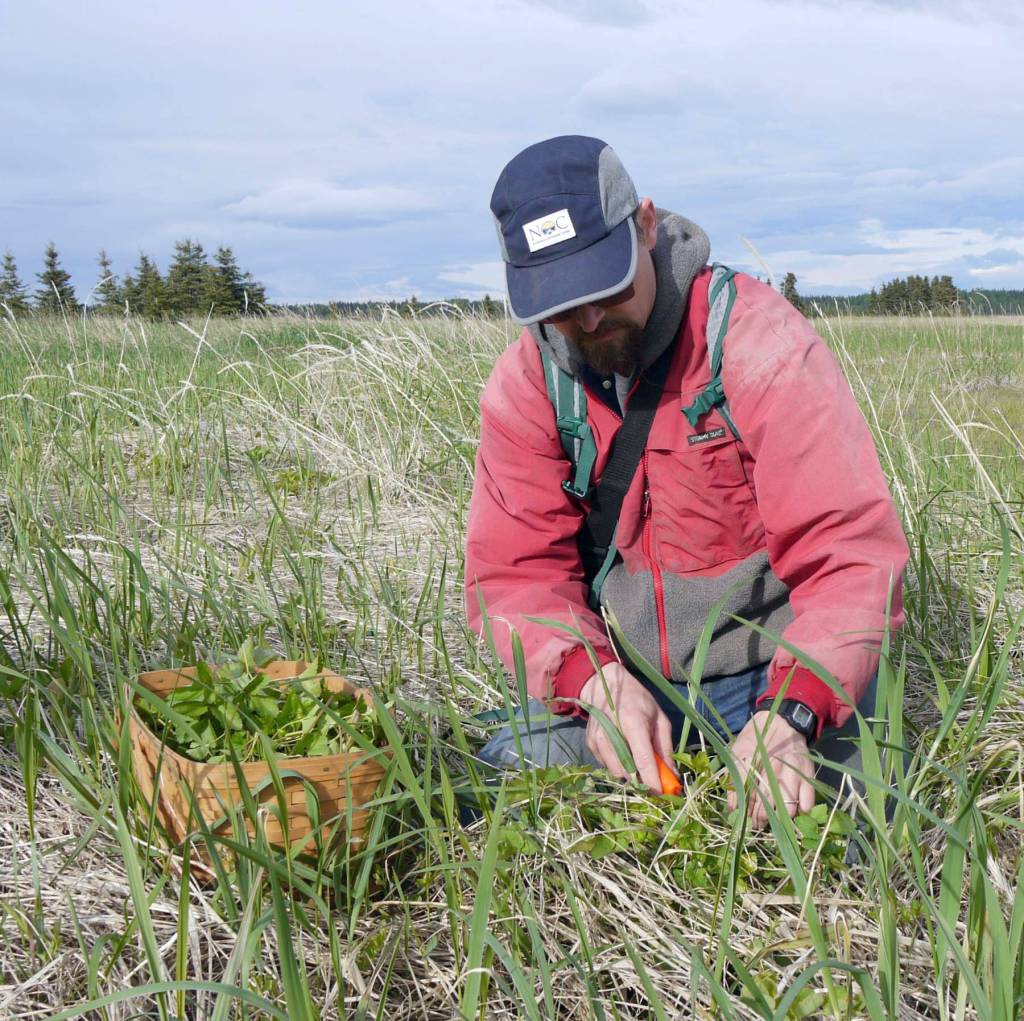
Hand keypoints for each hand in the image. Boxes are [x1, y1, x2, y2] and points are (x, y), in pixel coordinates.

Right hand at [578, 663, 674, 791]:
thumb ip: (665, 748)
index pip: (643, 761)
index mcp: (633, 723)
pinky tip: (623, 752)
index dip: (654, 782)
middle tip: (655, 781)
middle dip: (643, 782)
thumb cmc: (637, 700)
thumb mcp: (659, 718)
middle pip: (628, 772)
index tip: (664, 796)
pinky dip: (618, 766)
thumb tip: (672, 776)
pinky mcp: (590, 745)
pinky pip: (607, 766)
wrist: (604, 686)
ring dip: (630, 776)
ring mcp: (597, 740)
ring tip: (638, 763)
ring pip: (616, 773)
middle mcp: (610, 733)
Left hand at [727, 711, 813, 828]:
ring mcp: (791, 772)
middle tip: (759, 825)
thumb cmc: (755, 738)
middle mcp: (772, 769)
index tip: (746, 822)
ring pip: (787, 806)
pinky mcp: (808, 773)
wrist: (780, 721)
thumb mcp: (737, 753)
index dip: (747, 813)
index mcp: (752, 763)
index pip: (748, 796)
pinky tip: (795, 813)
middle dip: (762, 820)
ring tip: (775, 822)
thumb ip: (734, 779)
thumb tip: (732, 808)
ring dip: (780, 819)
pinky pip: (808, 801)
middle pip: (767, 804)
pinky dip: (802, 811)